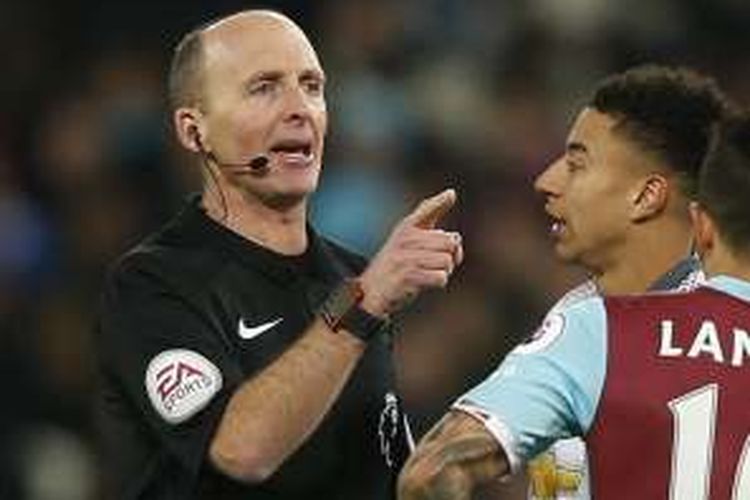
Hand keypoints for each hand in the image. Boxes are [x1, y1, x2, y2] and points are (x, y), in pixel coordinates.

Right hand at [358, 189, 463, 317]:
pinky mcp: (407, 277)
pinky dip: (438, 282)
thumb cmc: (397, 261)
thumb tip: (452, 192)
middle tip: (437, 261)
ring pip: (447, 261)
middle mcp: (405, 239)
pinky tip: (425, 282)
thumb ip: (429, 215)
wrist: (371, 290)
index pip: (427, 210)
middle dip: (452, 255)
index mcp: (406, 227)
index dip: (440, 202)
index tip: (451, 194)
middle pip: (450, 242)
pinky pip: (440, 277)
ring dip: (444, 271)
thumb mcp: (408, 235)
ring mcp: (405, 258)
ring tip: (429, 271)